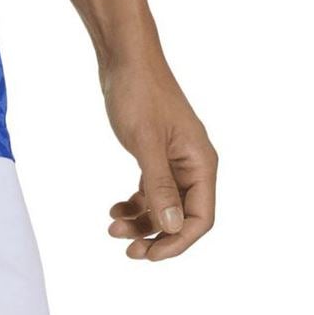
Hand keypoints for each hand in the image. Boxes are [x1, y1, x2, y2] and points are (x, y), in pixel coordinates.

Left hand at [103, 60, 215, 260]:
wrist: (125, 59)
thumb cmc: (139, 94)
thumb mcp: (146, 143)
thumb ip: (159, 186)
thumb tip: (171, 227)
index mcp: (201, 162)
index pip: (201, 218)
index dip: (177, 242)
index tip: (149, 255)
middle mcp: (193, 165)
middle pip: (182, 219)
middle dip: (156, 237)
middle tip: (127, 251)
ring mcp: (175, 162)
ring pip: (163, 209)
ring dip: (140, 224)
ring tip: (112, 227)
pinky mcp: (156, 158)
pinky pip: (151, 194)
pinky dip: (133, 207)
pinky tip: (114, 210)